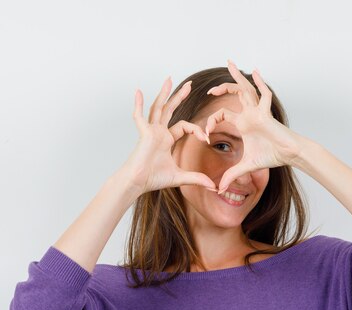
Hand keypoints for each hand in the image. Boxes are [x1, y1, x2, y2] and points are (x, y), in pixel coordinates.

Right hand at [123, 76, 216, 193]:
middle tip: (189, 85)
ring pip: (158, 108)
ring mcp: (150, 131)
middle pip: (170, 110)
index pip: (184, 126)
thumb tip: (213, 186)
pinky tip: (138, 91)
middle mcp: (158, 132)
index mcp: (166, 139)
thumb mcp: (180, 177)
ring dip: (164, 93)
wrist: (138, 182)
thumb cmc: (154, 179)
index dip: (197, 129)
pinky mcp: (144, 133)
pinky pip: (139, 116)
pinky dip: (138, 104)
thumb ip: (196, 178)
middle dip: (179, 97)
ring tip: (170, 79)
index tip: (206, 138)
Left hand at [205, 59, 302, 194]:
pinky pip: (264, 95)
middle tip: (209, 87)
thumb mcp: (246, 166)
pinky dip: (260, 83)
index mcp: (242, 123)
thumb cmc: (272, 156)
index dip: (211, 122)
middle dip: (221, 87)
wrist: (290, 154)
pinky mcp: (266, 113)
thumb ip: (232, 174)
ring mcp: (258, 111)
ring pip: (246, 88)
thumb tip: (219, 189)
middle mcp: (249, 113)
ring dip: (237, 77)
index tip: (205, 134)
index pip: (222, 115)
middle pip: (234, 94)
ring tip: (229, 64)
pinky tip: (255, 72)